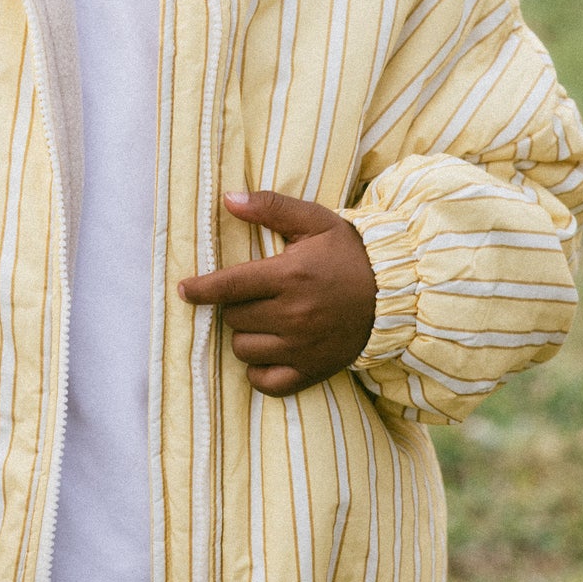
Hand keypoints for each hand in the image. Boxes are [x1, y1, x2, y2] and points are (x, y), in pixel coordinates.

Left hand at [177, 190, 376, 396]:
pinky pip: (265, 382)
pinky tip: (267, 353)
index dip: (200, 289)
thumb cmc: (349, 254)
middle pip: (233, 318)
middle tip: (254, 296)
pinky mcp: (313, 371)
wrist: (397, 294)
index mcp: (290, 276)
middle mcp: (294, 315)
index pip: (229, 286)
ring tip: (263, 321)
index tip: (185, 289)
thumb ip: (270, 207)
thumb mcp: (315, 221)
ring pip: (243, 349)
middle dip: (234, 306)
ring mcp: (303, 348)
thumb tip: (228, 199)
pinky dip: (259, 370)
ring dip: (245, 336)